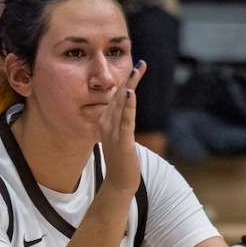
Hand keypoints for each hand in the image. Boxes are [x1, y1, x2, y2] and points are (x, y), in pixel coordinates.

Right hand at [98, 61, 146, 200]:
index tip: (136, 68)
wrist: (119, 183)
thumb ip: (120, 122)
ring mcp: (113, 133)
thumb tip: (125, 108)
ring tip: (136, 71)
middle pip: (118, 97)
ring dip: (129, 87)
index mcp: (106, 122)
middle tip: (140, 64)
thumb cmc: (121, 160)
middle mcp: (107, 124)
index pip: (116, 98)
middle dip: (129, 80)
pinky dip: (128, 106)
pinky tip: (131, 94)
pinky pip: (126, 121)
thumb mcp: (119, 137)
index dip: (126, 82)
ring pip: (121, 105)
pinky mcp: (123, 142)